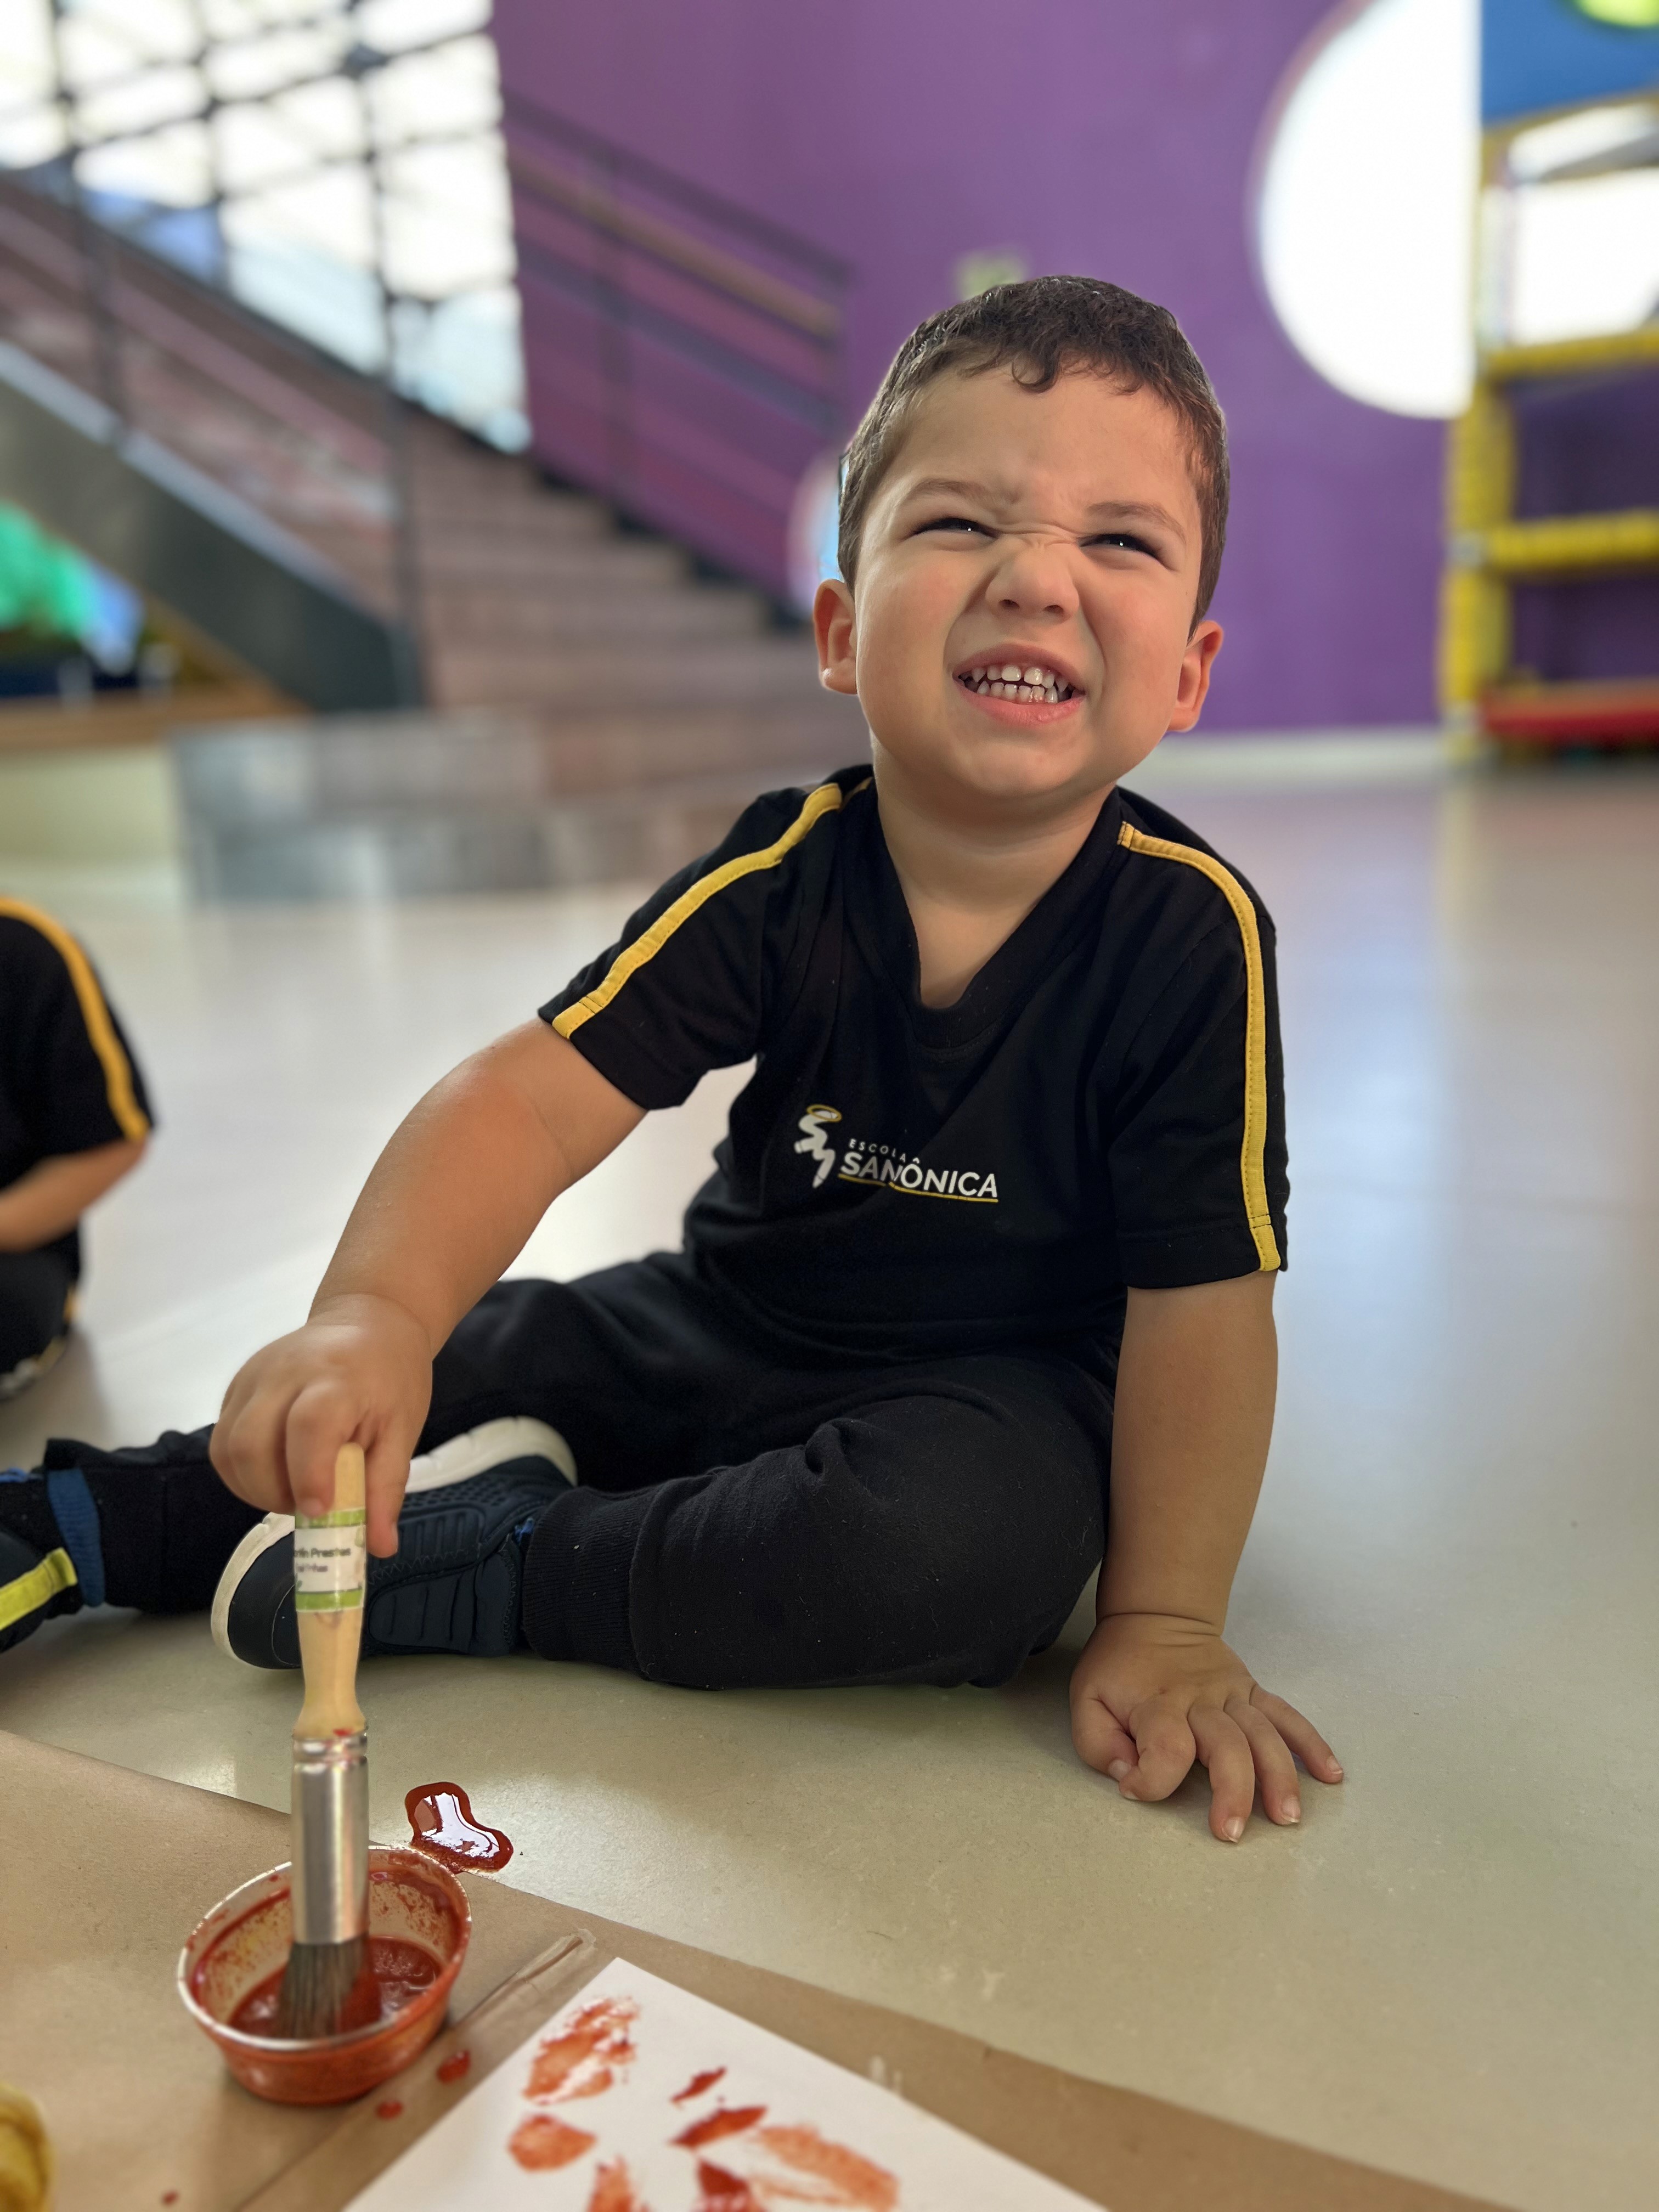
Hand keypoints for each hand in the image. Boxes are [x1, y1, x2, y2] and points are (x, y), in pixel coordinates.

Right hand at [210, 1293, 432, 1557]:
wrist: (367, 1320)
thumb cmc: (391, 1376)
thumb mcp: (403, 1429)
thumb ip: (386, 1488)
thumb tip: (380, 1548)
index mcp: (336, 1379)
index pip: (309, 1426)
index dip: (308, 1474)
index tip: (318, 1510)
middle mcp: (284, 1373)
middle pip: (249, 1443)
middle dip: (271, 1493)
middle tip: (306, 1506)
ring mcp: (252, 1377)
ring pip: (226, 1447)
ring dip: (252, 1487)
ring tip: (292, 1489)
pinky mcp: (236, 1385)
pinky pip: (222, 1440)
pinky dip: (242, 1471)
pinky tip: (275, 1471)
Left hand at [1069, 1611, 1341, 1841]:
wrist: (1154, 1618)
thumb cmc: (1119, 1668)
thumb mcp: (1087, 1699)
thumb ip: (1099, 1743)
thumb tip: (1128, 1776)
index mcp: (1157, 1704)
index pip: (1165, 1748)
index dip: (1151, 1779)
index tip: (1133, 1790)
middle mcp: (1200, 1700)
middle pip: (1226, 1746)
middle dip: (1233, 1792)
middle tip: (1232, 1833)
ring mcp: (1233, 1695)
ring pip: (1264, 1735)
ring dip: (1279, 1776)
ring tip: (1287, 1817)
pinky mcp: (1253, 1691)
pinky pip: (1287, 1717)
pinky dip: (1311, 1744)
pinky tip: (1330, 1774)